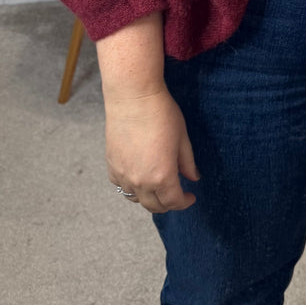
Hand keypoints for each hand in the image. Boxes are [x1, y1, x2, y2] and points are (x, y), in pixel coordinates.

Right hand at [105, 85, 199, 213]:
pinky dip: (132, 187)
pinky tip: (140, 176)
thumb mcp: (182, 139)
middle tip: (177, 194)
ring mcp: (123, 175)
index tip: (190, 196)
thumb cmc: (161, 114)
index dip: (184, 202)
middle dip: (168, 204)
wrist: (133, 98)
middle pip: (154, 206)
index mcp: (162, 176)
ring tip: (159, 186)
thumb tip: (193, 177)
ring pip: (136, 198)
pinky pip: (121, 186)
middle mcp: (140, 181)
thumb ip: (188, 162)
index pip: (173, 202)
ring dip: (149, 197)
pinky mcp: (111, 166)